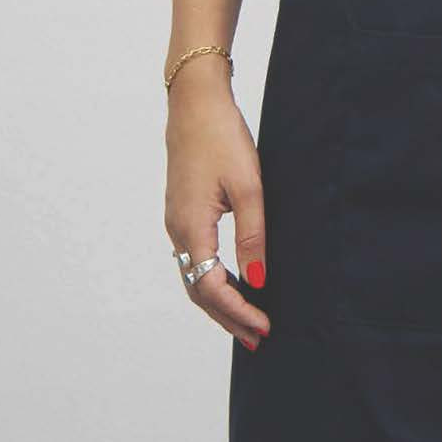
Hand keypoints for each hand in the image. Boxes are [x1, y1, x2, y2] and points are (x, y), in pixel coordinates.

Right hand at [164, 65, 270, 351]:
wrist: (195, 103)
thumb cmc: (222, 138)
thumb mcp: (249, 187)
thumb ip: (254, 236)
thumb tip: (258, 282)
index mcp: (191, 227)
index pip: (211, 286)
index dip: (238, 311)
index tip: (264, 327)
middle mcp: (178, 230)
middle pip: (198, 290)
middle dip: (228, 317)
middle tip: (258, 338)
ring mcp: (177, 222)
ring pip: (194, 276)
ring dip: (220, 302)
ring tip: (247, 321)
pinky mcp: (182, 213)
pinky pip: (194, 259)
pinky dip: (212, 280)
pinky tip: (233, 284)